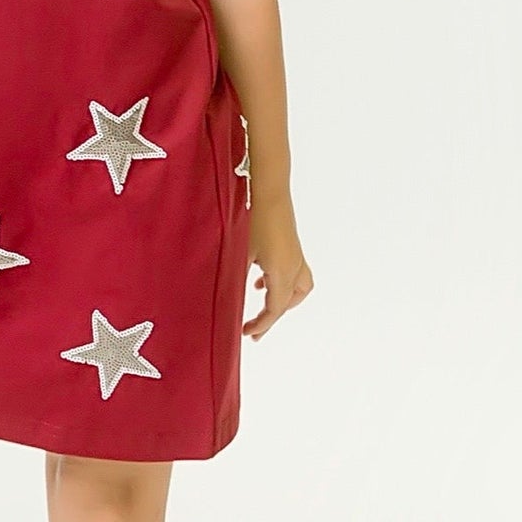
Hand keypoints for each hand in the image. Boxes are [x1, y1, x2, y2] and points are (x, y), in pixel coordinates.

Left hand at [243, 193, 312, 339]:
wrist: (268, 187)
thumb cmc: (252, 216)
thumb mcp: (238, 252)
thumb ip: (234, 279)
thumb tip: (223, 302)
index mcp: (282, 272)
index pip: (275, 309)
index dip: (261, 325)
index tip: (247, 334)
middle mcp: (294, 266)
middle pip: (289, 302)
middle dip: (272, 316)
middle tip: (254, 327)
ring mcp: (296, 254)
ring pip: (298, 288)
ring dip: (283, 299)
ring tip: (261, 300)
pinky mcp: (292, 244)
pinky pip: (294, 272)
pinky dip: (281, 282)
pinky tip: (260, 276)